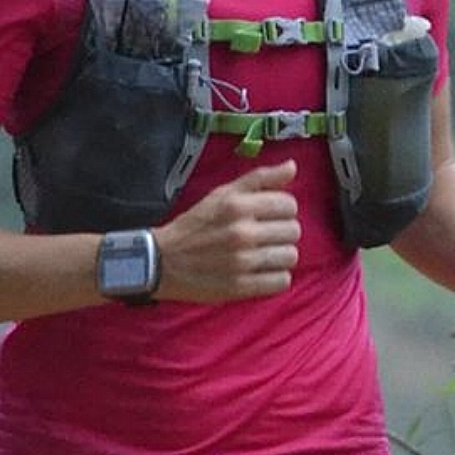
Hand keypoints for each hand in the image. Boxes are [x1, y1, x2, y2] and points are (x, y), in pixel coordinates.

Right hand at [155, 159, 300, 302]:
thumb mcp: (222, 194)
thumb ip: (259, 179)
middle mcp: (242, 232)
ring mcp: (242, 262)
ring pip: (290, 256)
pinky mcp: (241, 287)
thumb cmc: (194, 226)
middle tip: (265, 237)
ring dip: (280, 256)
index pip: (289, 204)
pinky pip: (281, 282)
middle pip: (293, 231)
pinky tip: (261, 272)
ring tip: (263, 255)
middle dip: (282, 233)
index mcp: (238, 206)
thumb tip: (292, 167)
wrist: (161, 261)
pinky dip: (275, 278)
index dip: (283, 210)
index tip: (270, 216)